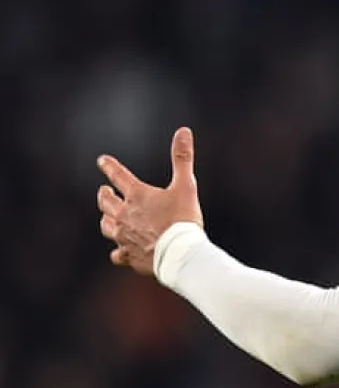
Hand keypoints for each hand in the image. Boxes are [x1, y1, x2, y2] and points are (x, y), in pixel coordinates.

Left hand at [96, 127, 203, 275]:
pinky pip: (117, 254)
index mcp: (138, 195)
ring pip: (106, 226)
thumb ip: (183, 158)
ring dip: (107, 220)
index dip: (109, 166)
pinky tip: (121, 252)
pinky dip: (118, 252)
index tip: (101, 160)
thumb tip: (183, 131)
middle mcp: (125, 215)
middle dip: (104, 195)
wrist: (179, 253)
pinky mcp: (129, 256)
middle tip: (104, 192)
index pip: (118, 175)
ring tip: (108, 218)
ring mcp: (124, 236)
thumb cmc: (183, 219)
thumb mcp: (187, 186)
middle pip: (106, 202)